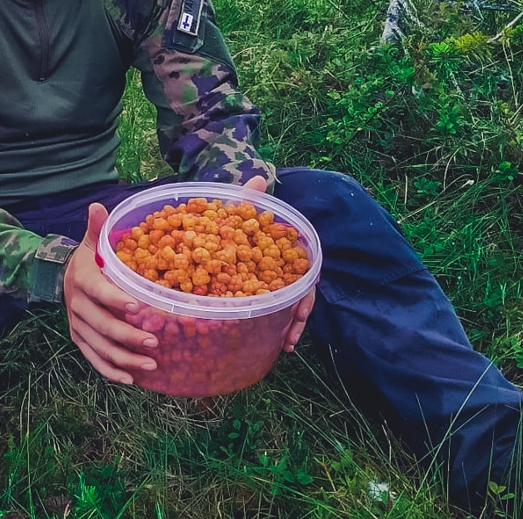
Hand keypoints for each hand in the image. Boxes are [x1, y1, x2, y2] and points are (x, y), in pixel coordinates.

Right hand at [62, 203, 158, 384]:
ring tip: (152, 364)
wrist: (63, 278)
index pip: (98, 292)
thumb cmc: (89, 259)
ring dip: (124, 358)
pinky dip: (110, 371)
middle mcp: (77, 305)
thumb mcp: (92, 242)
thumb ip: (97, 228)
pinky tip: (130, 379)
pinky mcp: (79, 339)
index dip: (116, 299)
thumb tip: (97, 205)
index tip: (137, 307)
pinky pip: (93, 359)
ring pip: (99, 347)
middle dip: (128, 335)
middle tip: (155, 342)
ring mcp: (78, 325)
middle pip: (101, 325)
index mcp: (82, 280)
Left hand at [243, 175, 311, 351]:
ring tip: (284, 344)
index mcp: (282, 253)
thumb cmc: (233, 220)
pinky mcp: (254, 294)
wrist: (219, 226)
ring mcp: (269, 283)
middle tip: (290, 336)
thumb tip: (259, 178)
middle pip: (296, 296)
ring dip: (286, 326)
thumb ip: (247, 199)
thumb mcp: (237, 211)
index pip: (301, 276)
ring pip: (285, 307)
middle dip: (296, 318)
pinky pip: (267, 312)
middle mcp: (281, 270)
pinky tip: (269, 342)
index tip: (300, 310)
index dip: (303, 295)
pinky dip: (268, 326)